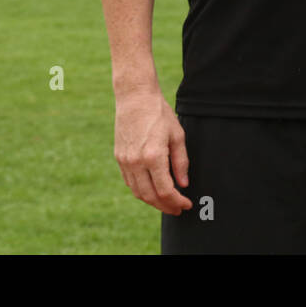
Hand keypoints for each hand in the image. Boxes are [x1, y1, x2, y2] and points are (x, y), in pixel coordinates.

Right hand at [114, 91, 192, 214]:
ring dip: (152, 201)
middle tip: (177, 209)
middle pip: (150, 196)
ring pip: (138, 192)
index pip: (165, 190)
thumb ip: (181, 162)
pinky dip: (141, 190)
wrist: (135, 98)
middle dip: (165, 206)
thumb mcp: (177, 136)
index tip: (186, 204)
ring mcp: (125, 161)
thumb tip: (183, 184)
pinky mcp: (119, 158)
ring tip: (166, 202)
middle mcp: (136, 162)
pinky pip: (129, 182)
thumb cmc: (159, 113)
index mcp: (153, 156)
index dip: (177, 201)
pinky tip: (151, 190)